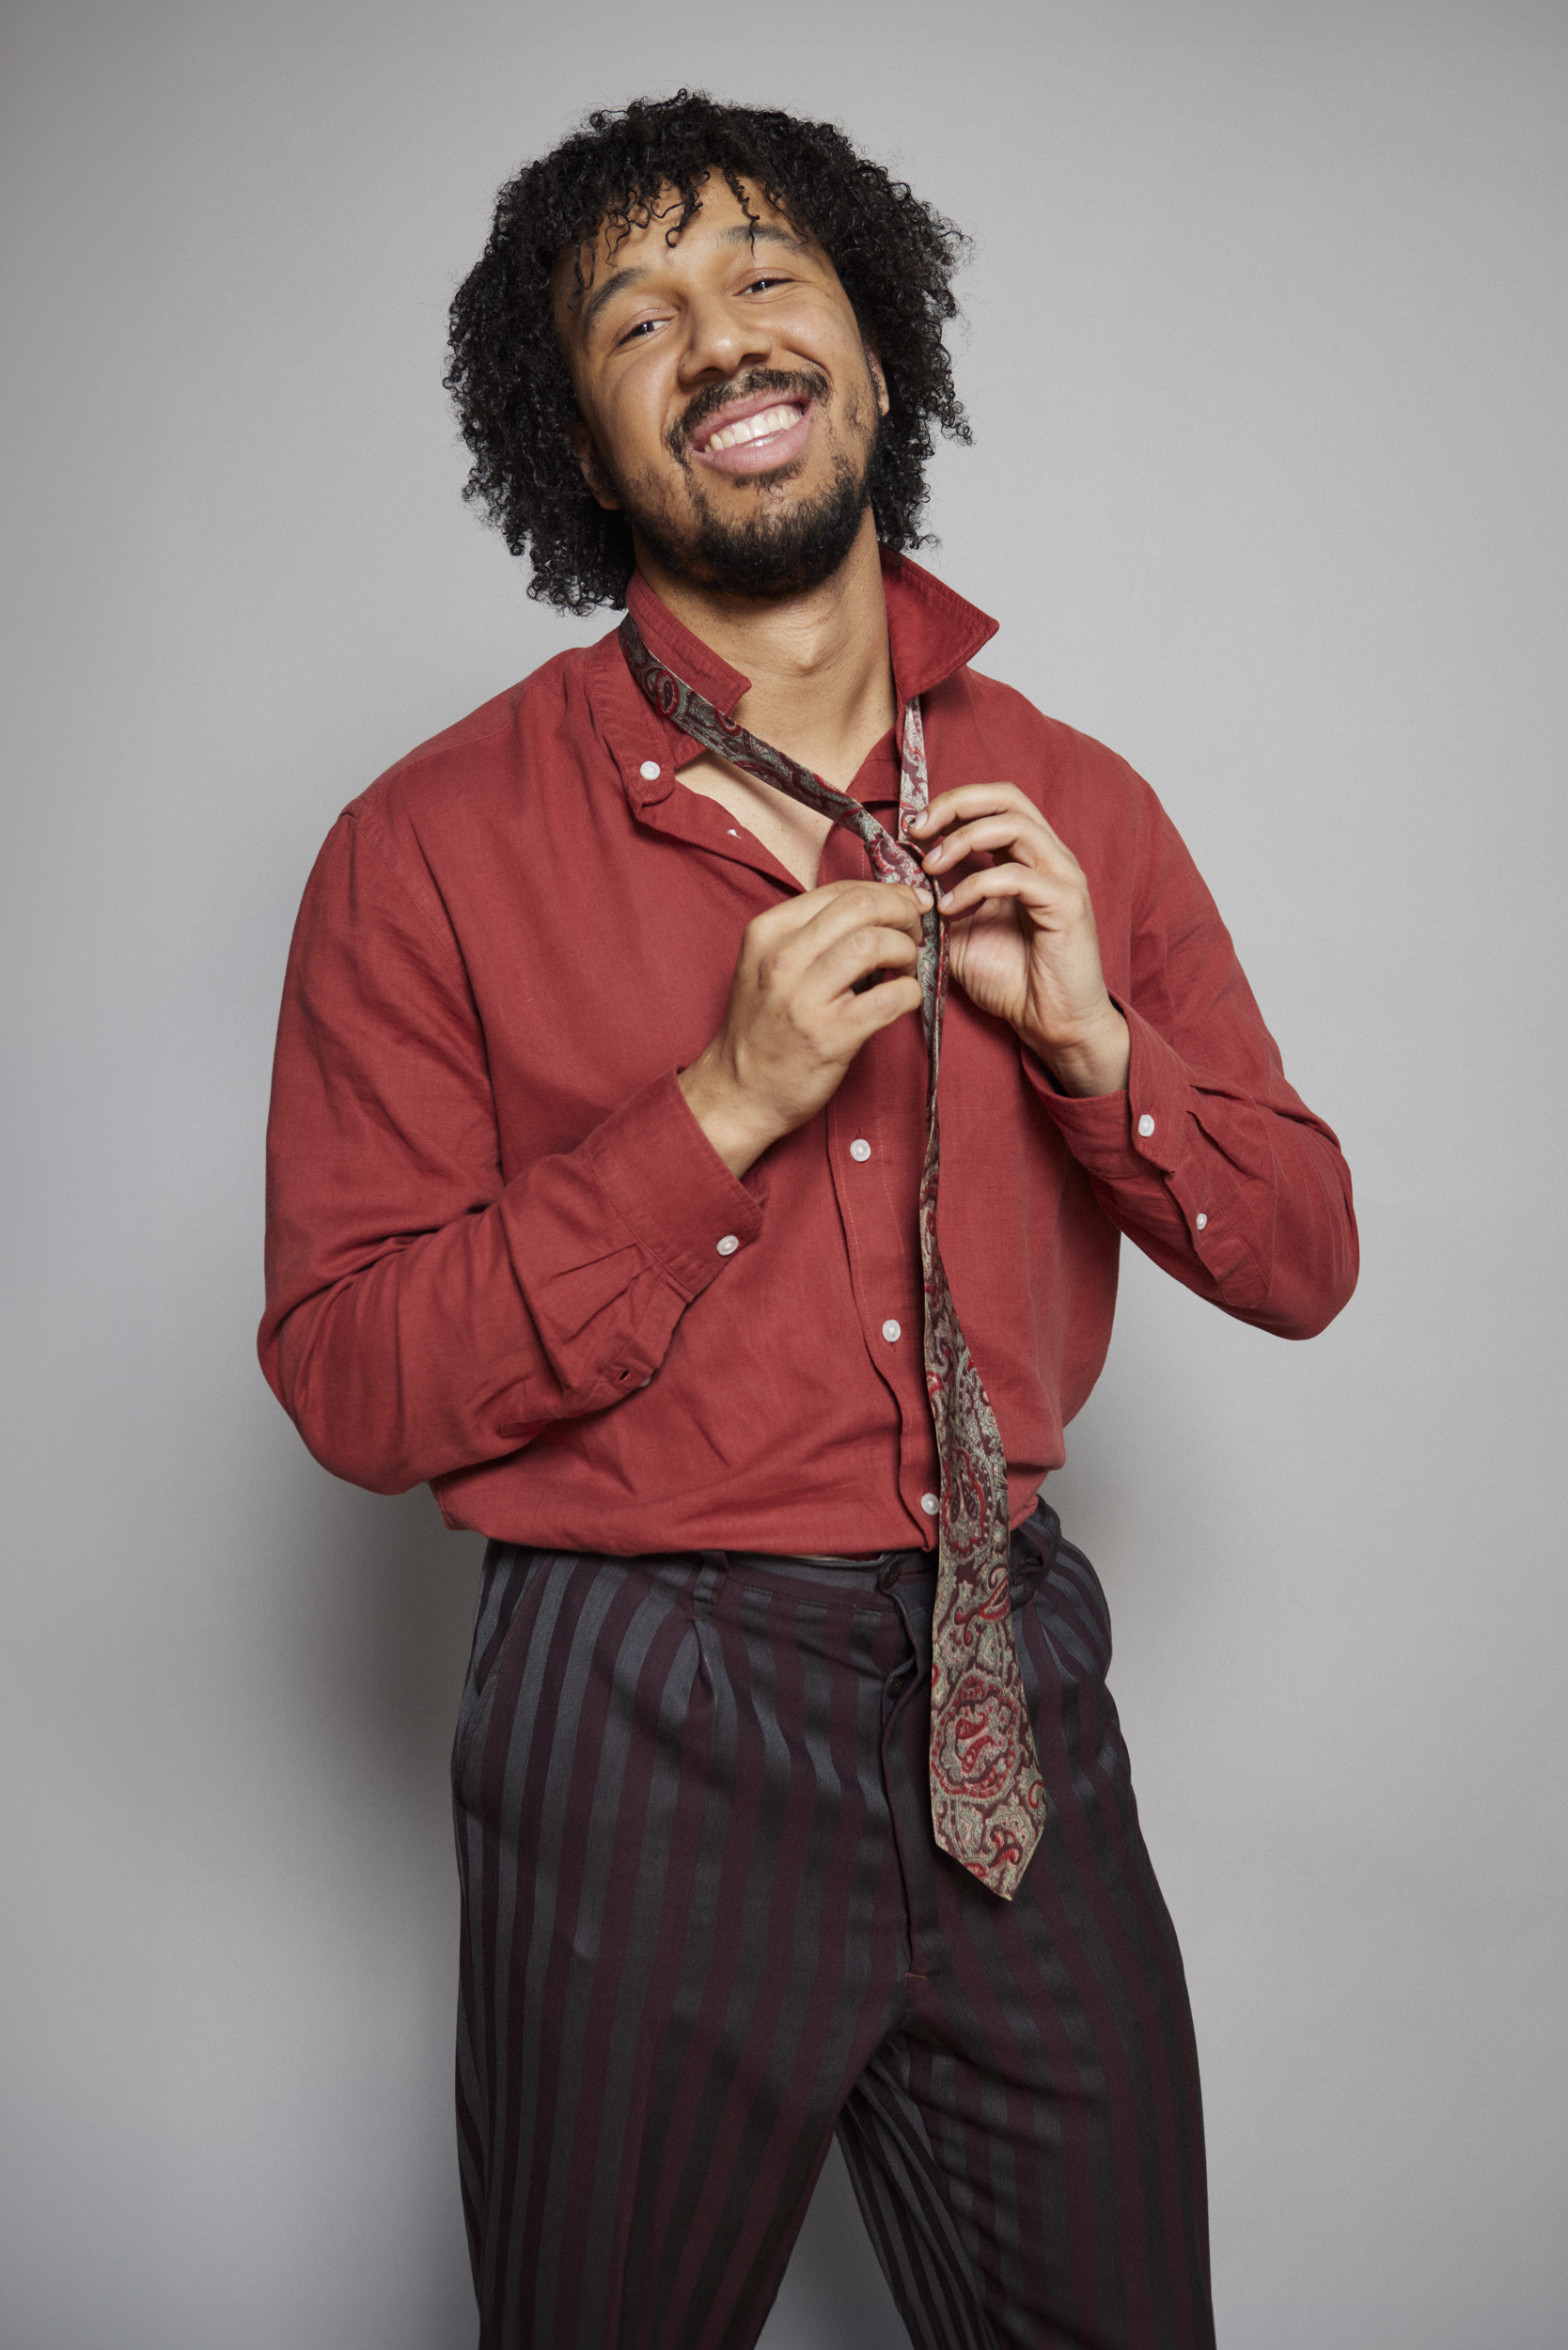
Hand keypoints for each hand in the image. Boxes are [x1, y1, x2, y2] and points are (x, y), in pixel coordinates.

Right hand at [679, 878, 929, 1175]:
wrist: (738, 1091)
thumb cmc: (762, 1028)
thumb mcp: (767, 965)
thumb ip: (809, 934)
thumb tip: (873, 908)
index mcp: (768, 933)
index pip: (840, 891)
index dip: (885, 893)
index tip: (905, 906)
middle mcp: (782, 959)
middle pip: (862, 906)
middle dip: (902, 912)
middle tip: (914, 932)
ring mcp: (805, 997)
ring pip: (876, 943)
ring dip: (907, 950)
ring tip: (906, 966)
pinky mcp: (831, 1035)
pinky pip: (891, 997)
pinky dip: (911, 992)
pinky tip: (904, 998)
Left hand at [907, 785, 1128, 1096]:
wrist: (1052, 1022)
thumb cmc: (1012, 979)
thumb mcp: (959, 935)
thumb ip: (935, 903)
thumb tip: (893, 884)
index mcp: (1026, 856)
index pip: (994, 801)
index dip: (951, 803)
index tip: (913, 828)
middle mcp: (1049, 856)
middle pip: (1007, 796)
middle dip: (955, 804)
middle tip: (917, 830)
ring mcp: (1062, 877)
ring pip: (1014, 826)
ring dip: (962, 840)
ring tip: (930, 869)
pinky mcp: (1066, 904)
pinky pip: (1016, 876)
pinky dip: (975, 885)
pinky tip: (950, 908)